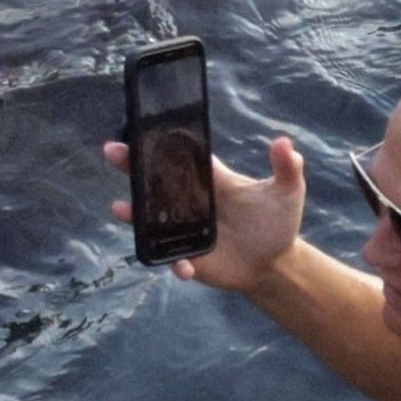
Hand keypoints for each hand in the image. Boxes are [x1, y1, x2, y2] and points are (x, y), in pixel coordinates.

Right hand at [101, 135, 306, 292]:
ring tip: (121, 209)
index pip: (182, 156)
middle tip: (112, 152)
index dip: (161, 143)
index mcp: (210, 180)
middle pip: (156, 181)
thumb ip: (287, 168)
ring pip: (152, 219)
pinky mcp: (188, 255)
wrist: (276, 265)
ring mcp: (185, 228)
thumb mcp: (288, 193)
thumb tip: (285, 143)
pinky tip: (184, 269)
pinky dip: (175, 263)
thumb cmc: (278, 223)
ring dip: (134, 214)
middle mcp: (191, 201)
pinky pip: (172, 258)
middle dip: (132, 166)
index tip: (139, 130)